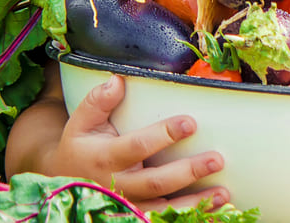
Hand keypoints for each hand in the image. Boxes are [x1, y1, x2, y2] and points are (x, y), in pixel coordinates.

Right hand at [39, 74, 229, 211]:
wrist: (66, 182)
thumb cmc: (81, 146)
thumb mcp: (80, 122)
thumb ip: (97, 101)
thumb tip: (118, 81)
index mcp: (106, 157)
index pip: (137, 146)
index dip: (164, 135)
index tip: (190, 123)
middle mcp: (118, 185)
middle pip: (156, 182)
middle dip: (188, 172)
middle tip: (217, 159)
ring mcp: (129, 206)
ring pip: (164, 209)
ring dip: (196, 203)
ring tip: (223, 193)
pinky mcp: (137, 217)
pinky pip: (165, 220)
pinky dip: (190, 218)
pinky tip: (215, 214)